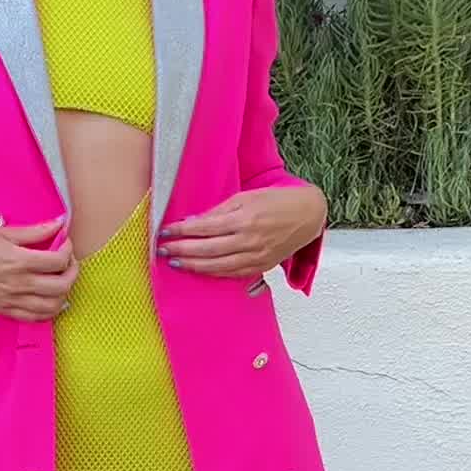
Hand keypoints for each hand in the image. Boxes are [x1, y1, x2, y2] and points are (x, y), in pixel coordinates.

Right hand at [0, 214, 78, 321]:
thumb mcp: (1, 232)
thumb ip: (34, 231)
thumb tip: (58, 224)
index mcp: (17, 261)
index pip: (57, 261)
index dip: (68, 251)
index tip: (65, 243)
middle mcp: (16, 284)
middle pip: (61, 286)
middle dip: (72, 272)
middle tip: (69, 262)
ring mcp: (10, 300)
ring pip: (52, 307)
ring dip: (64, 294)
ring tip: (60, 281)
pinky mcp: (3, 310)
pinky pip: (34, 318)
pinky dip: (48, 310)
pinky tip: (48, 299)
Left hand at [157, 185, 325, 280]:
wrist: (307, 216)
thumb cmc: (276, 202)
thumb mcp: (246, 197)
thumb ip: (219, 210)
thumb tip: (193, 222)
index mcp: (245, 218)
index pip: (205, 227)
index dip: (182, 231)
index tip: (165, 231)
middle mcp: (249, 240)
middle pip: (207, 249)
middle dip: (182, 250)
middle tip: (163, 250)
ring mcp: (256, 256)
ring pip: (218, 266)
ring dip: (194, 265)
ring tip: (176, 261)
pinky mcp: (261, 266)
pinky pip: (232, 274)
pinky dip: (213, 273)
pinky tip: (199, 269)